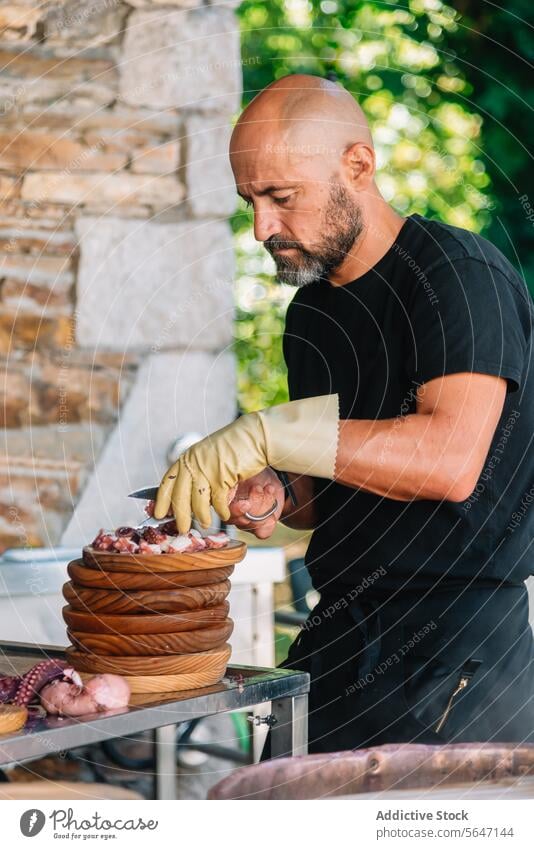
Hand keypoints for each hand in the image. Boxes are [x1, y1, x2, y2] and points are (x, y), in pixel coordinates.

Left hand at [154, 395, 337, 532]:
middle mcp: (194, 463)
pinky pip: (218, 501)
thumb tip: (188, 494)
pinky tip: (224, 514)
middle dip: (179, 516)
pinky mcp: (222, 477)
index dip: (161, 500)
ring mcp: (207, 470)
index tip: (158, 513)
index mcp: (188, 457)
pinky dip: (222, 511)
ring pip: (198, 502)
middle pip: (180, 496)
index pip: (168, 481)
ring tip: (204, 524)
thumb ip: (197, 470)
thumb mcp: (208, 455)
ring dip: (202, 517)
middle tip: (181, 529)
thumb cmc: (234, 447)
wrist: (254, 437)